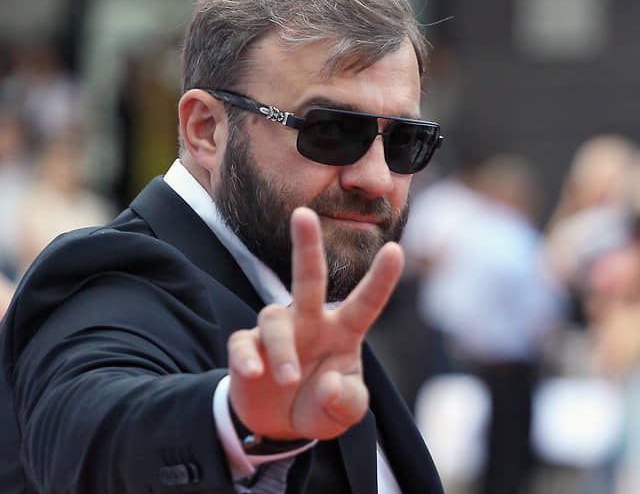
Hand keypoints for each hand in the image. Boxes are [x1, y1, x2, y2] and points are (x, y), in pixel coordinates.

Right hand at [227, 207, 403, 440]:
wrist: (278, 427)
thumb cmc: (320, 406)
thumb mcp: (344, 414)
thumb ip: (347, 403)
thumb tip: (328, 381)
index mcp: (342, 333)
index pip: (365, 303)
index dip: (381, 279)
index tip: (396, 249)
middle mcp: (309, 323)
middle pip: (308, 277)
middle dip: (306, 244)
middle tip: (303, 213)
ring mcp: (276, 333)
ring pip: (273, 318)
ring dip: (282, 349)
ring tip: (289, 379)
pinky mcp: (246, 348)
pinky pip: (243, 343)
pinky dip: (246, 358)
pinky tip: (253, 374)